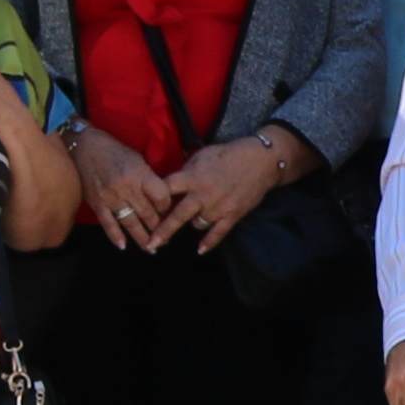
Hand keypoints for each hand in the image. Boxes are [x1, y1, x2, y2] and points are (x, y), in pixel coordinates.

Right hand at [70, 129, 170, 251]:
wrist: (84, 147)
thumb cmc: (114, 151)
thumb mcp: (137, 159)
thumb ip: (148, 179)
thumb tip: (161, 199)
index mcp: (139, 174)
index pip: (161, 197)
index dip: (167, 207)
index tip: (168, 212)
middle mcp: (126, 188)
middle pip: (148, 213)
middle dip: (158, 228)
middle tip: (164, 238)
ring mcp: (110, 197)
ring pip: (130, 223)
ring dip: (142, 238)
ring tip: (150, 249)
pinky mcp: (97, 203)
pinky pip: (108, 224)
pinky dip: (115, 236)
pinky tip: (123, 246)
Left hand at [159, 136, 292, 249]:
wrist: (260, 161)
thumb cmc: (228, 154)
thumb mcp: (202, 155)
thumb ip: (185, 170)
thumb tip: (169, 181)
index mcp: (193, 177)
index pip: (166, 190)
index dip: (154, 200)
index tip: (145, 208)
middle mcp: (202, 194)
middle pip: (177, 216)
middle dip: (162, 231)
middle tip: (150, 243)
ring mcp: (218, 207)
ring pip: (197, 224)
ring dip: (192, 223)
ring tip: (193, 219)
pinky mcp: (232, 215)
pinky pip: (218, 233)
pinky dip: (209, 243)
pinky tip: (200, 250)